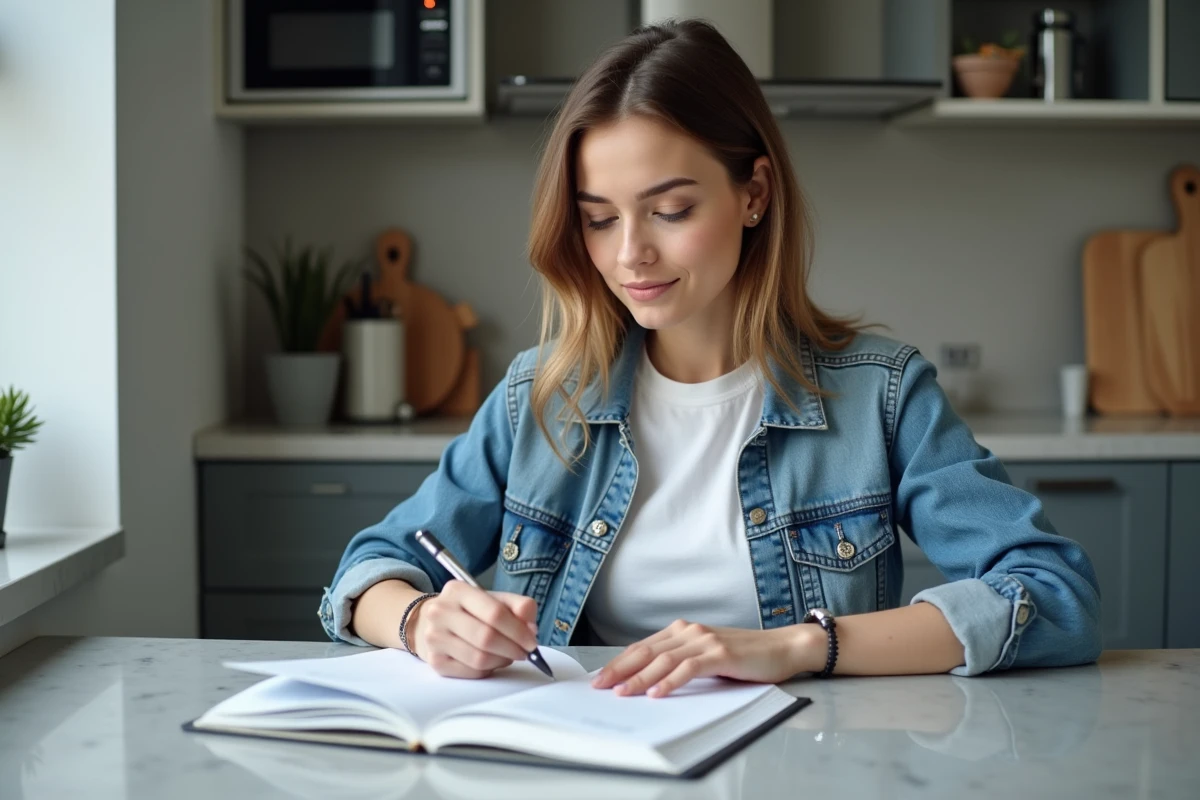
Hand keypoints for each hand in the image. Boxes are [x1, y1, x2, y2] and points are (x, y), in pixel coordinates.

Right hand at [406, 580, 538, 678]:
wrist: (427, 622)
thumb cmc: (467, 611)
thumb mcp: (492, 599)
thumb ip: (517, 607)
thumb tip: (531, 629)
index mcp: (457, 591)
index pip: (494, 613)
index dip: (518, 630)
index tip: (532, 641)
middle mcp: (441, 612)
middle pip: (486, 637)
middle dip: (513, 648)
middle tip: (525, 653)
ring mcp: (434, 638)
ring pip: (479, 658)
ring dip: (502, 660)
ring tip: (508, 655)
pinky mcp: (435, 661)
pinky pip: (471, 672)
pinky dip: (489, 670)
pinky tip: (492, 661)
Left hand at [590, 619, 823, 697]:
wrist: (782, 647)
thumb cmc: (745, 656)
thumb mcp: (707, 656)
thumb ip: (682, 661)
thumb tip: (650, 680)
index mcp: (684, 631)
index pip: (643, 647)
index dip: (620, 662)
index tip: (602, 678)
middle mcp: (690, 631)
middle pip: (646, 651)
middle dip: (620, 669)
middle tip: (601, 686)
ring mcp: (705, 641)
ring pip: (663, 660)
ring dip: (639, 678)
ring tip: (622, 694)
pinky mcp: (720, 654)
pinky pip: (688, 668)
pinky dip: (670, 681)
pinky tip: (656, 693)